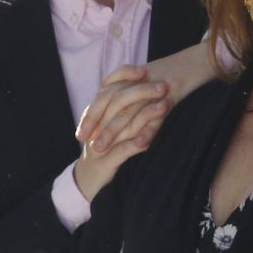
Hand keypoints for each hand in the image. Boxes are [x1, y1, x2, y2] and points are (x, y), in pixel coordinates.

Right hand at [71, 66, 170, 202]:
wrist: (87, 182)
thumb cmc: (105, 150)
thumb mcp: (113, 127)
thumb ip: (125, 109)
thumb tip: (147, 87)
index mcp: (98, 112)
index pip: (108, 85)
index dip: (124, 75)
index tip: (145, 70)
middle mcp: (97, 125)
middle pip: (118, 101)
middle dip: (142, 92)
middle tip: (164, 86)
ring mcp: (100, 143)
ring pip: (123, 124)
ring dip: (146, 114)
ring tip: (165, 105)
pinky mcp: (105, 163)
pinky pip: (124, 150)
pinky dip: (139, 143)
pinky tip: (153, 138)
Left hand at [75, 41, 216, 154]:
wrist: (200, 60)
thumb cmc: (176, 73)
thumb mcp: (149, 80)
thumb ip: (132, 93)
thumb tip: (116, 114)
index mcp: (131, 77)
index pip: (103, 95)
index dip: (91, 115)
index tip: (80, 134)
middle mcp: (139, 80)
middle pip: (109, 101)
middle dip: (94, 123)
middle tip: (84, 143)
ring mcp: (154, 86)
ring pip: (127, 109)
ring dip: (112, 130)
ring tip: (102, 148)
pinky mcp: (172, 93)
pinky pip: (155, 113)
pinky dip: (146, 129)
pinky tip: (137, 144)